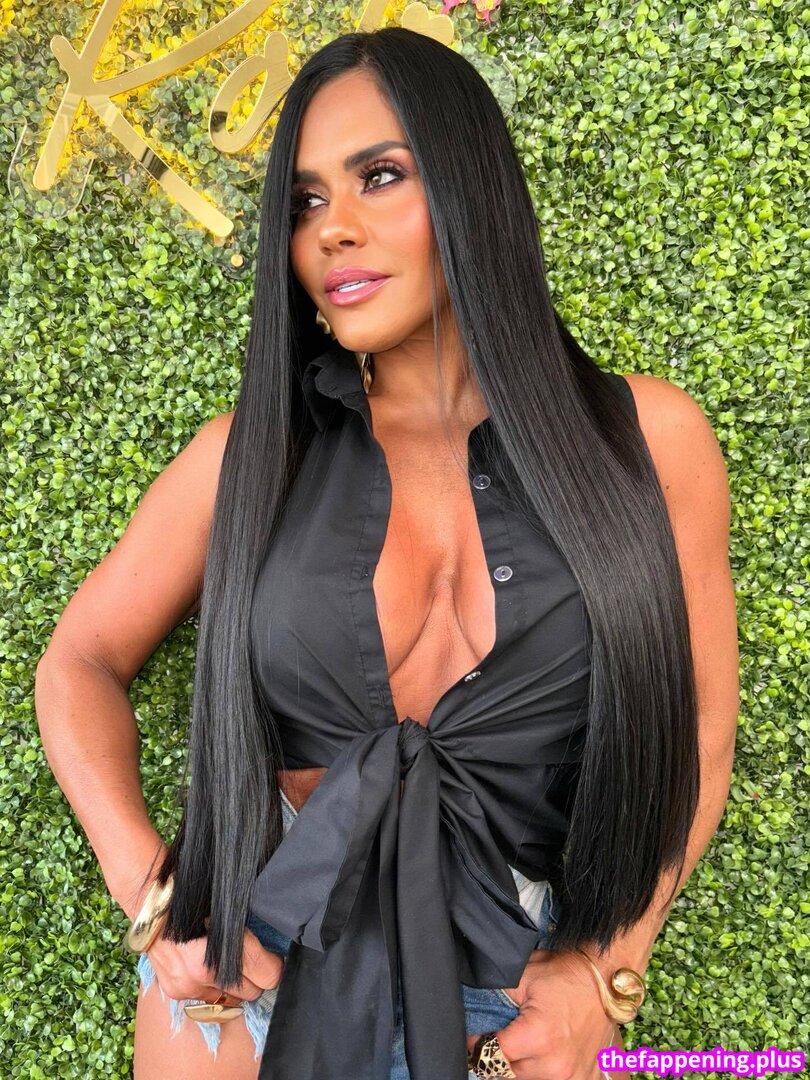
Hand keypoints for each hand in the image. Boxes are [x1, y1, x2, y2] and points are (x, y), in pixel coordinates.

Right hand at [146, 918, 284, 1008]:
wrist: (154, 906)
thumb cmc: (196, 899)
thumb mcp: (229, 911)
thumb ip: (247, 933)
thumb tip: (269, 949)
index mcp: (228, 947)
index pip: (269, 975)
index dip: (274, 966)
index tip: (272, 959)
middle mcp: (210, 972)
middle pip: (252, 992)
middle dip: (255, 978)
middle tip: (250, 961)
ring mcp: (191, 985)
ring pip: (230, 1000)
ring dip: (232, 986)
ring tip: (227, 965)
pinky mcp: (176, 992)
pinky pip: (206, 999)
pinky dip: (210, 987)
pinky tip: (205, 969)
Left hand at [465, 950, 627, 1079]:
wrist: (606, 978)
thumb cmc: (565, 973)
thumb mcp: (524, 975)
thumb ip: (495, 995)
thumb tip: (475, 1009)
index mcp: (536, 1037)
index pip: (491, 1054)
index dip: (477, 1044)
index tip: (474, 1036)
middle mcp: (553, 1064)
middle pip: (508, 1073)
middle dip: (499, 1056)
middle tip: (498, 1038)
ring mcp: (571, 1075)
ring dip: (521, 1066)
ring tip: (522, 1044)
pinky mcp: (585, 1078)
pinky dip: (543, 1071)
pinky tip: (543, 1055)